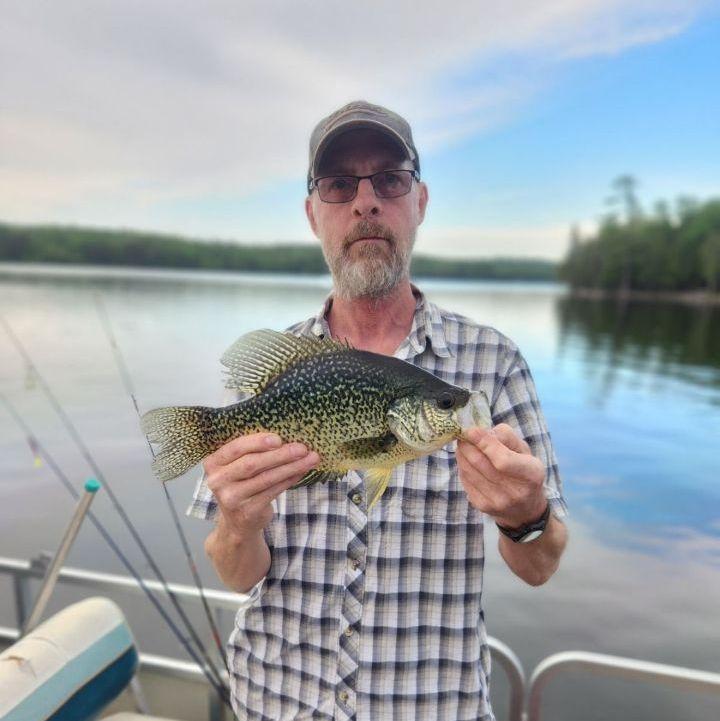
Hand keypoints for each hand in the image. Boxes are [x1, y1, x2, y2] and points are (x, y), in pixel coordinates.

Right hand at [204, 432, 318, 537]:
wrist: (237, 522)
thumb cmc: (242, 484)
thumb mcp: (238, 467)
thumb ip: (253, 452)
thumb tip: (288, 436)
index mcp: (213, 463)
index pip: (236, 448)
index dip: (258, 442)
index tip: (279, 438)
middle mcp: (217, 481)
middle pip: (252, 463)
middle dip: (280, 454)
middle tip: (302, 447)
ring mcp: (231, 498)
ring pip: (266, 478)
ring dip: (291, 467)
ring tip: (310, 458)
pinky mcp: (247, 511)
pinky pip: (273, 491)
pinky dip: (290, 480)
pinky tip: (301, 472)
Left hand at [457, 424, 546, 528]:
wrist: (525, 510)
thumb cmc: (524, 471)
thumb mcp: (524, 450)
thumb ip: (505, 436)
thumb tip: (480, 432)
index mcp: (531, 474)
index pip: (503, 460)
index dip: (484, 443)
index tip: (471, 430)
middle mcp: (515, 491)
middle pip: (480, 464)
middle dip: (467, 445)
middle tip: (462, 434)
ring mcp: (497, 502)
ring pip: (469, 471)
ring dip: (461, 454)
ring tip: (464, 445)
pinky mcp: (482, 506)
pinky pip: (465, 480)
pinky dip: (463, 467)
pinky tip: (467, 461)